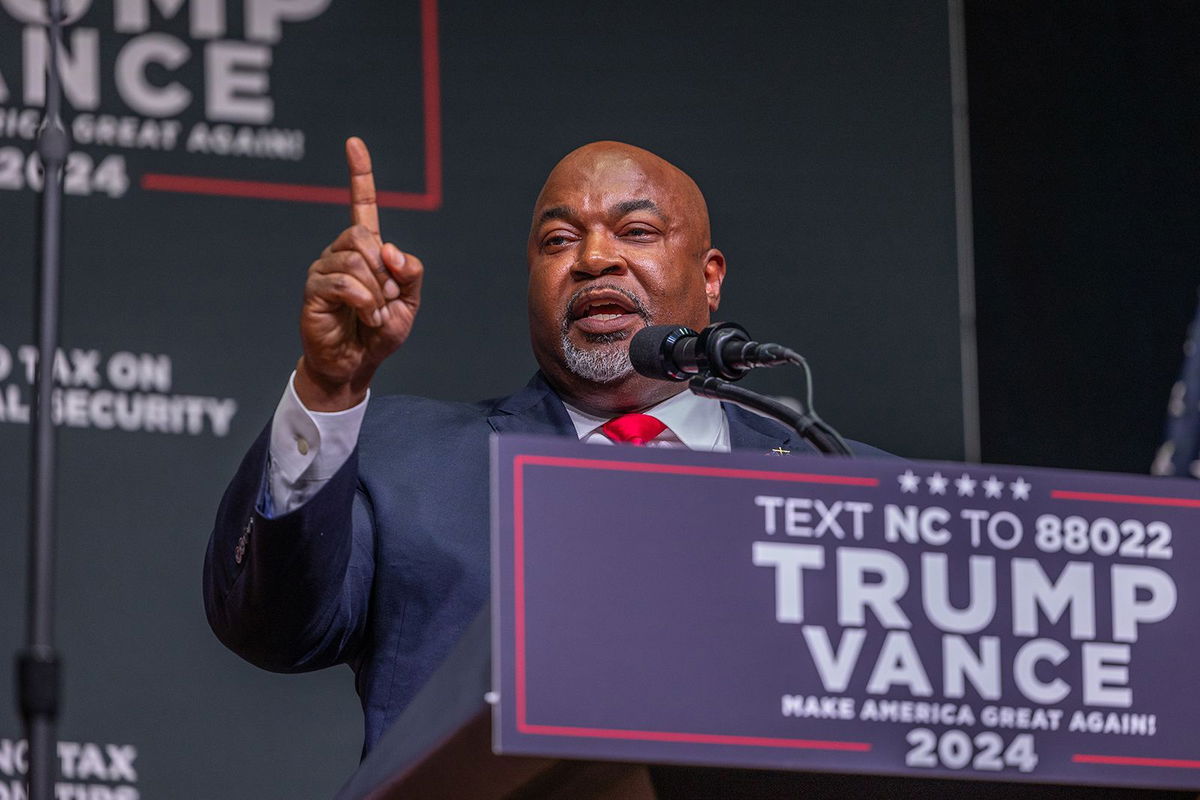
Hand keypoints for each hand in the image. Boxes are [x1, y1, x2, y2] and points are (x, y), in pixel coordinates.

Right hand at [295, 137, 423, 409]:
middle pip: (364, 237)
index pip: (362, 205)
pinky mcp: (314, 290)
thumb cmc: (379, 333)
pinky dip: (363, 301)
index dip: (360, 175)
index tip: (354, 143)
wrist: (356, 364)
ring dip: (375, 292)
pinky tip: (364, 316)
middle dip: (384, 272)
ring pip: (356, 261)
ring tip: (372, 314)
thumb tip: (389, 250)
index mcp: (366, 250)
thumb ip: (410, 273)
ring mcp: (324, 269)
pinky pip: (344, 282)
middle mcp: (341, 252)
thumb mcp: (409, 302)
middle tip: (385, 299)